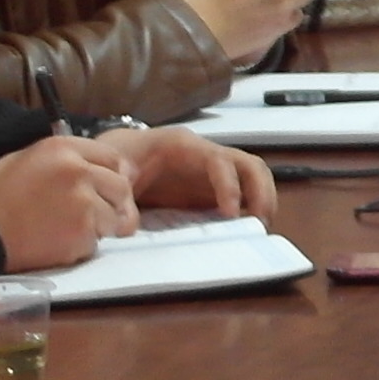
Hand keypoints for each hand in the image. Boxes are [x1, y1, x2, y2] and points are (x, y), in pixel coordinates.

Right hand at [0, 129, 142, 270]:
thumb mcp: (28, 159)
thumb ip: (68, 159)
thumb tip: (109, 168)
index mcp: (63, 148)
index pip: (112, 157)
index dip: (114, 175)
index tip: (110, 187)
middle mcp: (78, 170)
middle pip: (121, 187)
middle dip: (114, 204)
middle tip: (96, 216)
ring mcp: (83, 203)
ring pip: (114, 218)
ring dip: (98, 228)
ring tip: (65, 229)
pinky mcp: (81, 233)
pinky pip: (96, 242)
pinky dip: (82, 246)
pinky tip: (56, 242)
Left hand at [92, 124, 276, 218]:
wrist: (115, 159)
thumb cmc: (119, 158)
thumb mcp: (115, 171)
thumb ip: (121, 192)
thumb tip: (128, 223)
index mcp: (184, 146)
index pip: (219, 160)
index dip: (229, 185)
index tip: (231, 213)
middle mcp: (207, 157)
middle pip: (249, 165)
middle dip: (261, 192)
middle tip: (259, 223)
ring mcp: (213, 174)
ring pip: (252, 179)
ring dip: (263, 202)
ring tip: (258, 229)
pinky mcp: (212, 192)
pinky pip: (242, 197)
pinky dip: (249, 212)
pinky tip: (243, 233)